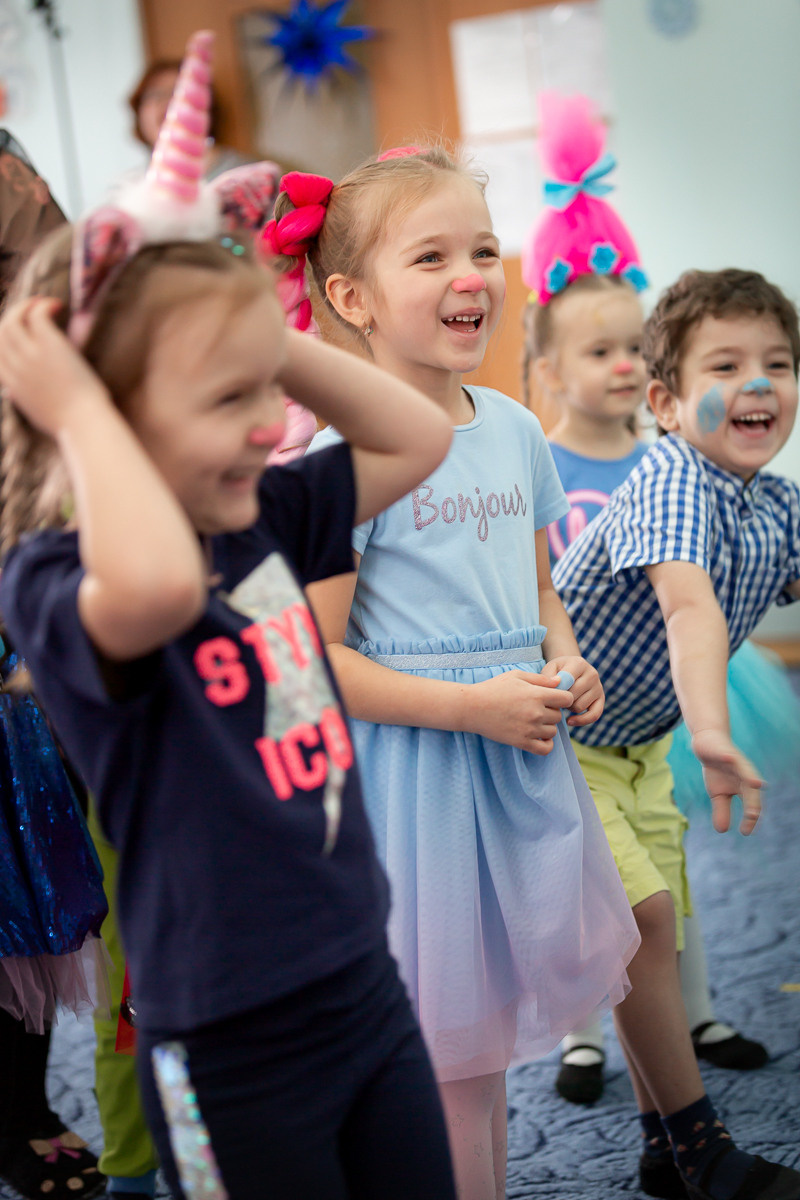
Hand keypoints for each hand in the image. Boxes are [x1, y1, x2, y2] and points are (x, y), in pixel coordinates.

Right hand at [0, 298, 110, 436]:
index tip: (22, 329)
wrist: (84, 425)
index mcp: (11, 384)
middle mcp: (15, 368)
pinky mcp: (48, 346)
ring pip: (13, 319)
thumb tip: (11, 393)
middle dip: (14, 316)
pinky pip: (36, 315)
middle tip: (32, 310)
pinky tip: (58, 305)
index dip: (5, 336)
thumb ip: (21, 399)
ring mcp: (30, 356)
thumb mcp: (34, 413)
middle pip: (2, 332)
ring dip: (25, 305)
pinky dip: (43, 305)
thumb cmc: (69, 423)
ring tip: (43, 302)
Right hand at [460, 670, 571, 754]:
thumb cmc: (493, 688)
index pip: (567, 699)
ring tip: (532, 721)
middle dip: (551, 712)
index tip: (553, 698)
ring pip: (553, 732)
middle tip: (535, 708)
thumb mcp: (516, 676)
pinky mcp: (521, 742)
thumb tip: (560, 683)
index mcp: (537, 695)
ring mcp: (529, 729)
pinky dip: (546, 744)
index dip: (562, 698)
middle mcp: (536, 713)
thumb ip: (541, 679)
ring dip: (547, 727)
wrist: (472, 707)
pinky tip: (538, 736)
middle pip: (559, 716)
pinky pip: (546, 749)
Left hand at [541, 655, 603, 726]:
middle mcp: (592, 674)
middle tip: (554, 698)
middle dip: (560, 700)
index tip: (548, 693)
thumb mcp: (550, 668)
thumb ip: (548, 675)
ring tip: (563, 701)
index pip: (566, 681)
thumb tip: (556, 684)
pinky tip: (570, 721)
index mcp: (579, 664)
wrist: (572, 669)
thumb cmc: (558, 670)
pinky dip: (581, 721)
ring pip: (579, 707)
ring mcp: (598, 687)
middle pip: (572, 696)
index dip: (555, 691)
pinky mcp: (601, 699)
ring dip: (568, 708)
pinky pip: (594, 715)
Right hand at [691, 728, 761, 834]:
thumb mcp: (717, 794)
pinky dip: (730, 758)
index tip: (745, 832)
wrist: (708, 746)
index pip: (752, 806)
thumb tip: (722, 831)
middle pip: (752, 791)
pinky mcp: (726, 752)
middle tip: (752, 816)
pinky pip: (729, 755)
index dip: (750, 819)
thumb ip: (722, 810)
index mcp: (744, 788)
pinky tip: (730, 759)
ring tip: (756, 785)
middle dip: (753, 803)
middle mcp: (745, 776)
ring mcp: (737, 763)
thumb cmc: (717, 770)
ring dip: (750, 778)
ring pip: (746, 771)